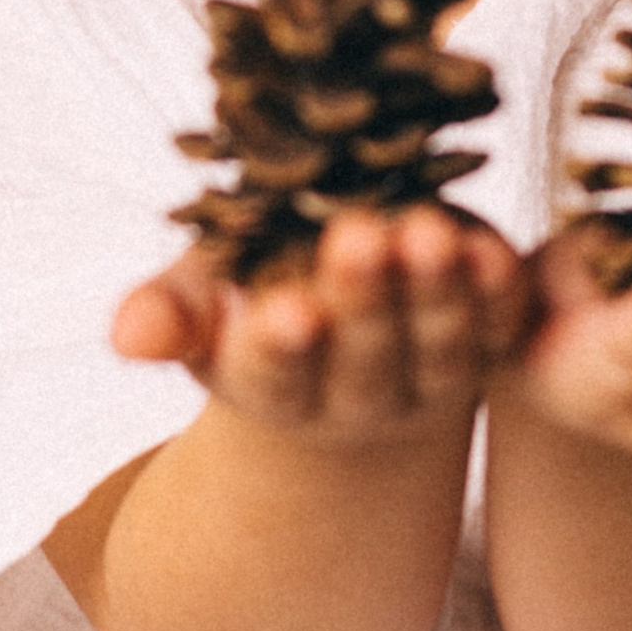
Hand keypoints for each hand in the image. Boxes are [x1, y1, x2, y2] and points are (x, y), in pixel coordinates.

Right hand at [111, 205, 530, 447]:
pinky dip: (501, 294)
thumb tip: (130, 337)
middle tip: (362, 238)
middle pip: (366, 359)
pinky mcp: (486, 342)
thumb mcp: (201, 301)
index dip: (282, 348)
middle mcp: (358, 395)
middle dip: (364, 299)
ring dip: (439, 294)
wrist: (345, 324)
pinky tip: (497, 251)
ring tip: (430, 234)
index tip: (287, 313)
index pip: (277, 376)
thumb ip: (167, 313)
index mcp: (276, 387)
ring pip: (440, 348)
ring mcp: (430, 376)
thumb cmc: (251, 296)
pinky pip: (500, 328)